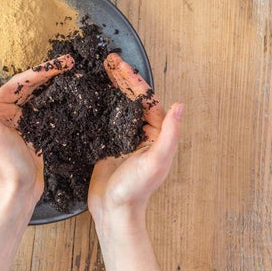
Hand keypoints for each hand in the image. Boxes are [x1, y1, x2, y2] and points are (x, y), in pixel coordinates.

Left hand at [0, 55, 73, 204]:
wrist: (19, 191)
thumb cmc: (5, 165)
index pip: (20, 82)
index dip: (39, 71)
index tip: (58, 63)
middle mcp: (9, 113)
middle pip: (31, 86)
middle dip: (50, 73)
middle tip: (71, 62)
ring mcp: (24, 121)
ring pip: (40, 95)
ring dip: (55, 83)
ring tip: (73, 71)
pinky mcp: (36, 131)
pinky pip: (46, 109)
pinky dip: (57, 100)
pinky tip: (70, 92)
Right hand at [88, 53, 182, 227]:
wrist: (113, 211)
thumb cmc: (136, 190)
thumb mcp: (155, 161)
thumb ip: (169, 134)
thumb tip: (180, 106)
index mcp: (157, 134)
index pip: (146, 100)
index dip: (134, 81)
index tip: (121, 65)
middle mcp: (142, 133)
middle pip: (133, 99)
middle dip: (122, 78)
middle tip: (109, 59)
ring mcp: (124, 137)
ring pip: (119, 104)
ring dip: (112, 86)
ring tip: (101, 68)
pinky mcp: (108, 143)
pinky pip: (106, 117)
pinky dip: (100, 102)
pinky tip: (91, 91)